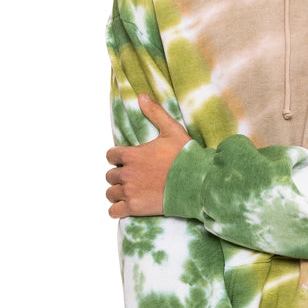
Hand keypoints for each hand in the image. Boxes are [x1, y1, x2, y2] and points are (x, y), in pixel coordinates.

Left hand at [106, 96, 188, 216]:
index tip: (128, 161)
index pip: (111, 155)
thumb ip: (154, 113)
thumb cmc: (185, 157)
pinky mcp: (134, 207)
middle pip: (110, 175)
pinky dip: (117, 210)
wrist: (197, 183)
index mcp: (131, 154)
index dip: (118, 158)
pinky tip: (124, 208)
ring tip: (128, 193)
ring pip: (110, 192)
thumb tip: (141, 96)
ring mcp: (129, 191)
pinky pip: (114, 211)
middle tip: (133, 178)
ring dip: (117, 192)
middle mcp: (126, 172)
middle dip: (119, 176)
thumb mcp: (171, 130)